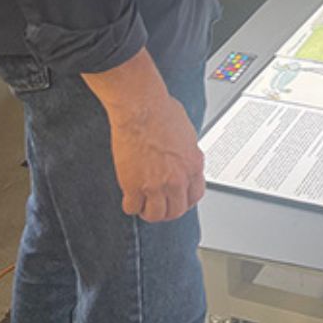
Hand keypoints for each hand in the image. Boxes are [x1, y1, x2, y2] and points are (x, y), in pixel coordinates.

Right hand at [106, 93, 206, 222]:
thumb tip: (182, 155)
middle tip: (159, 206)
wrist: (140, 108)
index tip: (177, 200)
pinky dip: (130, 206)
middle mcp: (177, 179)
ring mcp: (156, 185)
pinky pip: (132, 207)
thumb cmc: (160, 110)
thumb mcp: (186, 132)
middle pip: (176, 210)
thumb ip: (186, 151)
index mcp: (192, 165)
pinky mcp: (134, 185)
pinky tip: (129, 199)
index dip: (184, 201)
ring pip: (156, 215)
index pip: (194, 196)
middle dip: (167, 210)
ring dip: (149, 212)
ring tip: (143, 206)